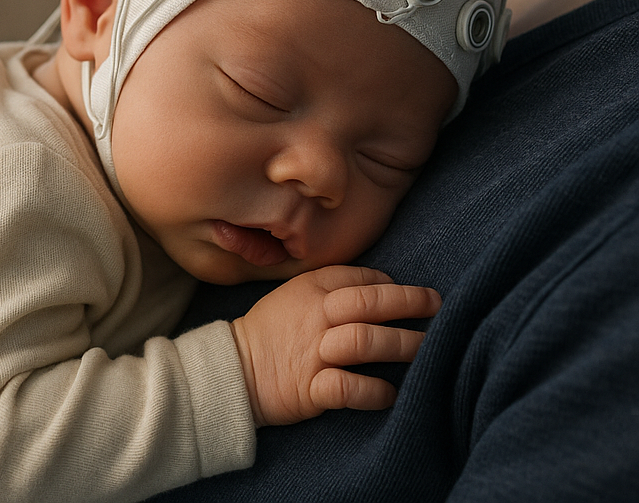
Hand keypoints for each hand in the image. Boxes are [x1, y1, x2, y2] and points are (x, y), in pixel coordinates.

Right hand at [231, 265, 440, 426]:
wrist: (234, 368)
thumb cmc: (271, 329)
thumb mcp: (295, 293)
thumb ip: (330, 287)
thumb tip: (379, 286)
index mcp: (312, 288)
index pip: (361, 279)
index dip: (392, 285)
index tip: (413, 294)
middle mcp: (316, 315)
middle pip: (370, 303)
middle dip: (410, 304)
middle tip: (437, 308)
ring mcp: (314, 352)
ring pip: (366, 341)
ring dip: (402, 346)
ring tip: (426, 350)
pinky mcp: (311, 387)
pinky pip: (350, 387)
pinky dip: (375, 391)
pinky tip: (390, 393)